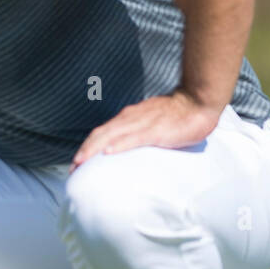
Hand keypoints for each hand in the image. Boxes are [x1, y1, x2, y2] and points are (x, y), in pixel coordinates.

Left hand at [71, 91, 221, 170]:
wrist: (197, 101)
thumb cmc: (175, 115)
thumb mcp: (149, 122)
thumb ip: (136, 133)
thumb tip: (125, 149)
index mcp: (128, 118)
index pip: (101, 132)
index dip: (87, 146)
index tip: (76, 162)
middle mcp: (130, 118)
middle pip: (100, 134)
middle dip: (84, 150)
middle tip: (72, 167)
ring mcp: (142, 123)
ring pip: (111, 135)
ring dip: (94, 149)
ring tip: (81, 161)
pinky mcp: (155, 130)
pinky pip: (133, 138)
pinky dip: (119, 145)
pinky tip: (108, 153)